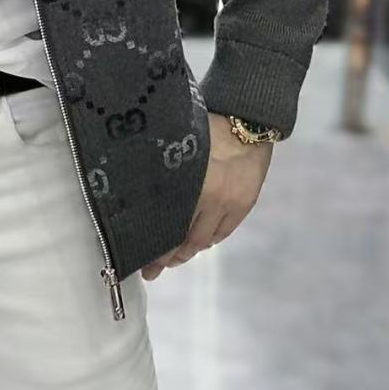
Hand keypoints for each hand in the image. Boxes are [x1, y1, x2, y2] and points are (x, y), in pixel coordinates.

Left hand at [140, 111, 272, 280]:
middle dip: (168, 258)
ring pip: (206, 240)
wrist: (247, 120)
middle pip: (187, 239)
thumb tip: (144, 195)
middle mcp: (211, 198)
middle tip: (153, 269)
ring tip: (174, 258)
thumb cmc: (203, 126)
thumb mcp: (178, 148)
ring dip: (189, 251)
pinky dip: (209, 240)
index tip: (141, 259)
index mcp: (189, 182)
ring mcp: (230, 204)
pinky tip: (199, 243)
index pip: (168, 224)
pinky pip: (224, 232)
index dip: (155, 247)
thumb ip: (164, 174)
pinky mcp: (245, 205)